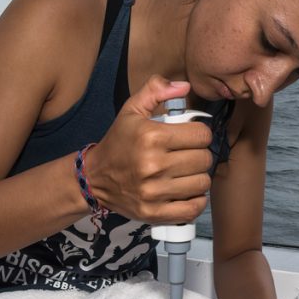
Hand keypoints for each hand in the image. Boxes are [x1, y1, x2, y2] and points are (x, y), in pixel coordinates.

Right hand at [84, 75, 212, 222]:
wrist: (94, 177)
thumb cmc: (118, 142)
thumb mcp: (131, 110)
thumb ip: (156, 90)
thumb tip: (185, 86)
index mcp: (151, 137)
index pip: (202, 135)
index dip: (199, 133)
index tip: (190, 136)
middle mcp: (153, 165)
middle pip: (204, 159)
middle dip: (199, 154)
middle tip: (186, 154)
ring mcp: (154, 192)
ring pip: (202, 183)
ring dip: (197, 177)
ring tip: (184, 172)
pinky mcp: (153, 212)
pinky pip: (192, 208)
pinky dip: (195, 200)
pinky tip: (185, 191)